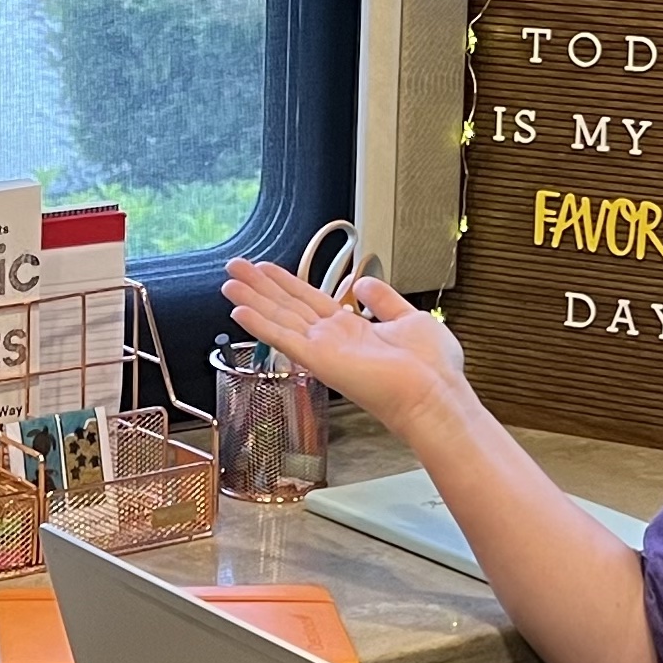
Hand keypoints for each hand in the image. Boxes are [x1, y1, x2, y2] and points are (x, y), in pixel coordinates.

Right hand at [222, 260, 470, 436]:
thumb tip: (363, 282)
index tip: (266, 269)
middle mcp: (333, 339)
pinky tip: (238, 311)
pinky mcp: (318, 360)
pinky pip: (283, 338)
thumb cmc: (431, 368)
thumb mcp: (409, 319)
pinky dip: (259, 324)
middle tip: (234, 269)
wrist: (434, 394)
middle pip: (288, 306)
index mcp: (353, 330)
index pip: (310, 301)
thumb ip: (383, 300)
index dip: (286, 283)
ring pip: (279, 318)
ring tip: (228, 282)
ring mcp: (323, 350)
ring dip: (252, 299)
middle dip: (260, 286)